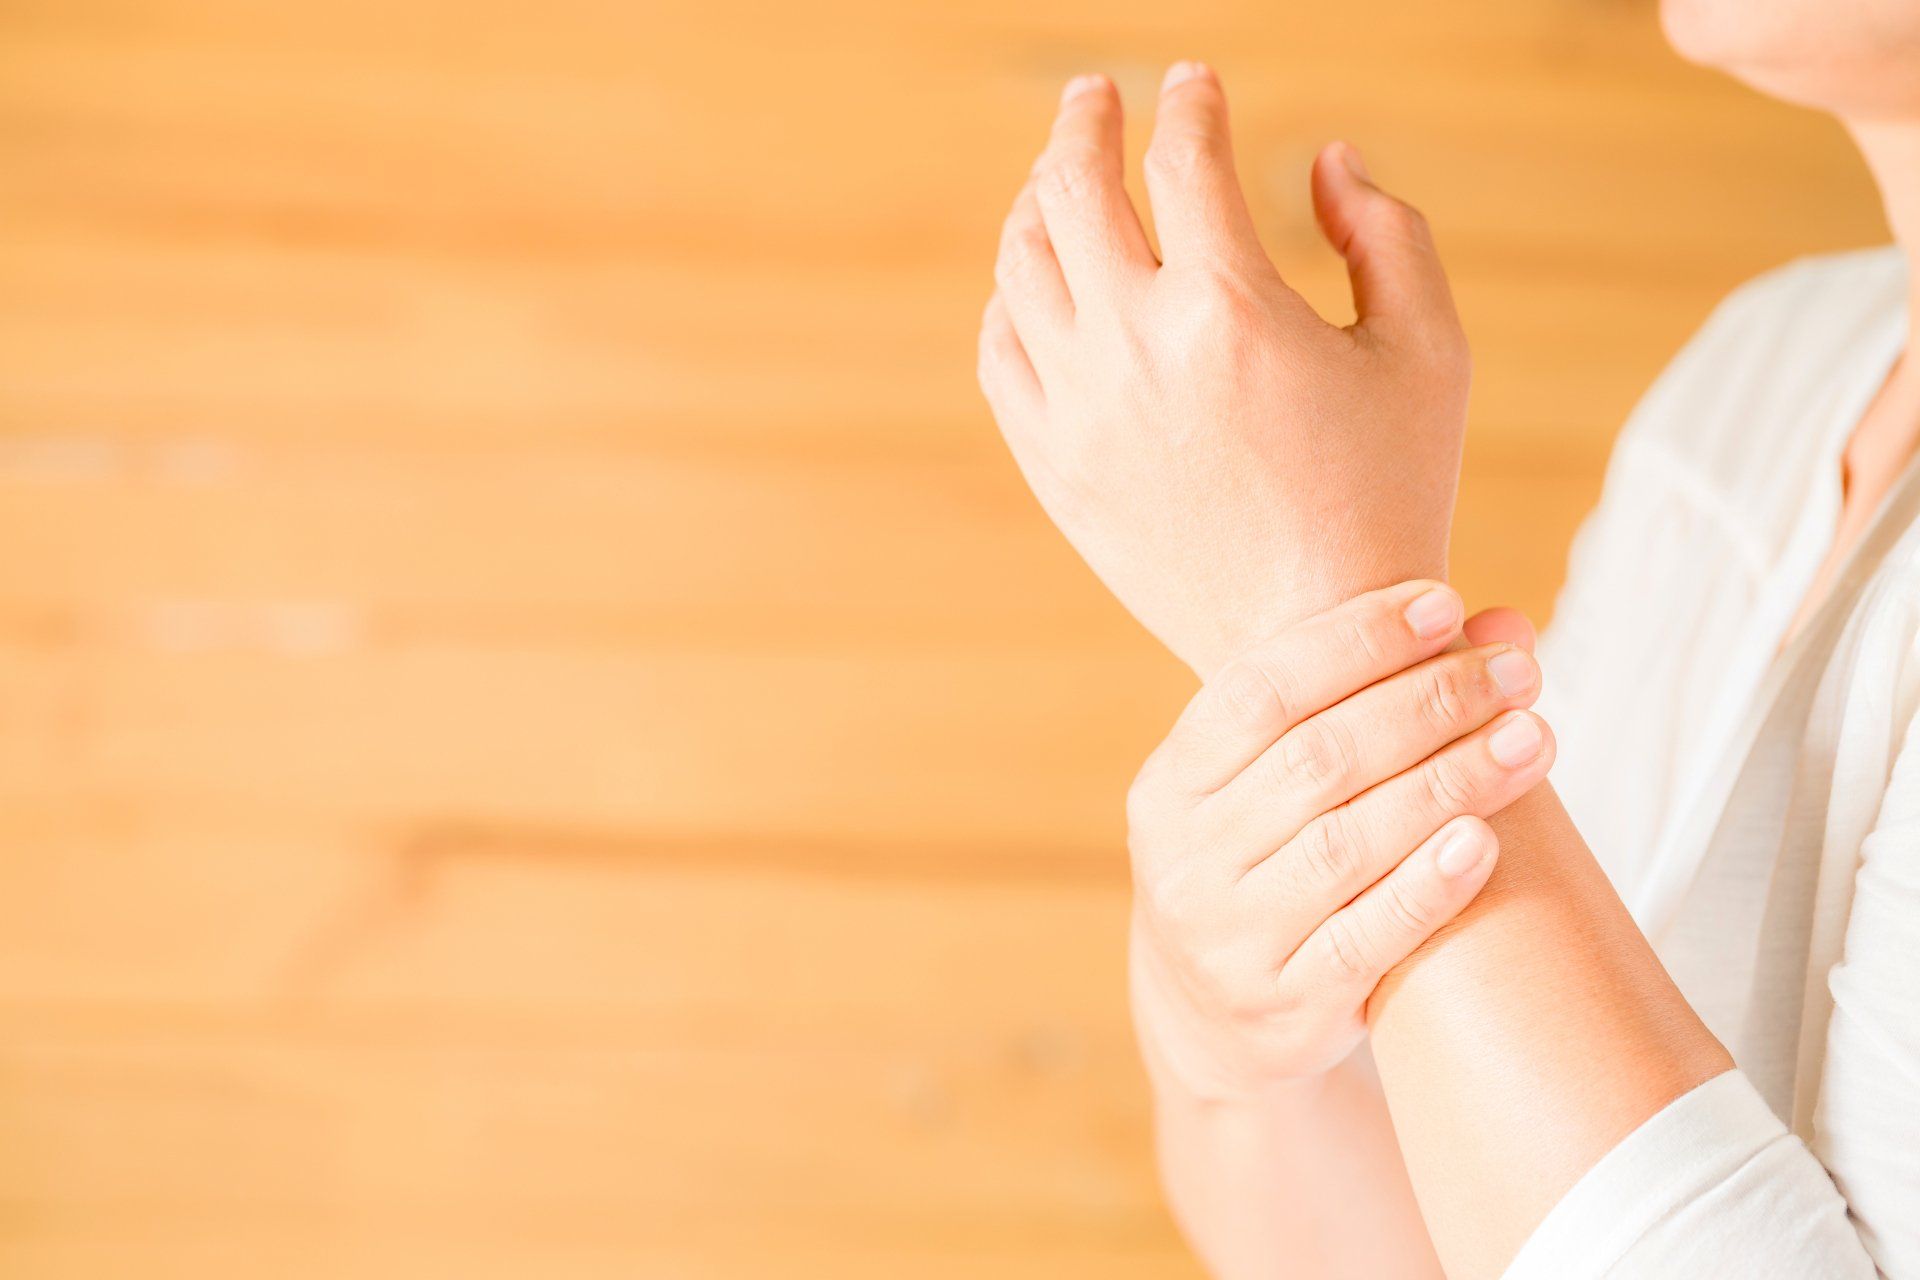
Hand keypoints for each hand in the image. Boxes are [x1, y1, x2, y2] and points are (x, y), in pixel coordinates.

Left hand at [978, 64, 1470, 674]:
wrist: (1315, 644)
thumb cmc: (1389, 494)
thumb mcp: (1428, 352)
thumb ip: (1386, 233)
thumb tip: (1322, 159)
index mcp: (1230, 309)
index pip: (1184, 159)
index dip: (1190, 102)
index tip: (1194, 82)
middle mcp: (1134, 349)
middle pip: (1072, 187)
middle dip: (1085, 121)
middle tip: (1097, 98)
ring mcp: (1077, 411)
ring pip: (1019, 265)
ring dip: (1037, 201)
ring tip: (1059, 179)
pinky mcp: (1051, 465)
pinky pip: (999, 352)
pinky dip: (1011, 299)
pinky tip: (1038, 282)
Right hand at [1125, 581, 1552, 1101]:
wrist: (1215, 1024)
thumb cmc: (1266, 867)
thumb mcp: (1269, 788)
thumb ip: (1361, 704)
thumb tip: (1504, 624)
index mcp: (1170, 782)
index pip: (1258, 688)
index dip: (1354, 640)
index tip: (1446, 604)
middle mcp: (1185, 857)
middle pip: (1317, 759)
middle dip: (1429, 703)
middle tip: (1519, 674)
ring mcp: (1228, 937)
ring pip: (1347, 843)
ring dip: (1451, 781)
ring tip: (1534, 739)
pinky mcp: (1285, 1006)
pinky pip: (1365, 938)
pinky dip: (1427, 885)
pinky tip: (1485, 840)